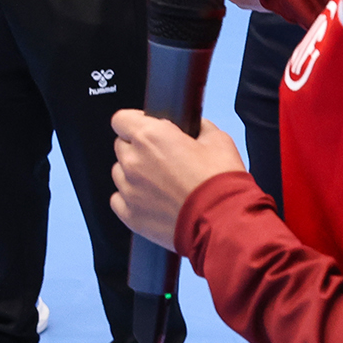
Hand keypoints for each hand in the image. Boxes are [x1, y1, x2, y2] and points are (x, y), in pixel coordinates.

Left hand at [110, 111, 247, 249]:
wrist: (224, 223)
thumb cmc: (221, 184)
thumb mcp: (218, 140)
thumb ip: (198, 127)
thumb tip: (194, 127)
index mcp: (150, 137)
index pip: (121, 119)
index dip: (135, 122)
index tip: (146, 128)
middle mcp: (133, 161)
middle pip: (121, 146)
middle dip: (138, 149)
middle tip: (163, 159)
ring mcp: (129, 190)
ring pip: (120, 173)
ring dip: (135, 174)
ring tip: (161, 183)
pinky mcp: (131, 215)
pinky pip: (119, 200)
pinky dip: (132, 199)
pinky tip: (153, 201)